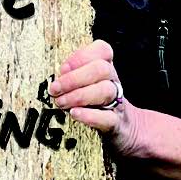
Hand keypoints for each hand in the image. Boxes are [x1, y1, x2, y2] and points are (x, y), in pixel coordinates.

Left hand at [47, 40, 144, 156]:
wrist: (125, 128)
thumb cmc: (98, 103)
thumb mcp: (88, 85)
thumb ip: (74, 77)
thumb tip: (59, 76)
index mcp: (106, 68)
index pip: (102, 50)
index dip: (81, 57)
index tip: (63, 68)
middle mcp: (114, 82)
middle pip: (101, 69)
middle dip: (74, 78)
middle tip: (55, 89)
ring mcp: (117, 102)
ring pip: (105, 91)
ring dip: (78, 96)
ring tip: (61, 103)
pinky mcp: (117, 124)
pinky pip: (107, 118)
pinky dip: (89, 116)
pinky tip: (75, 114)